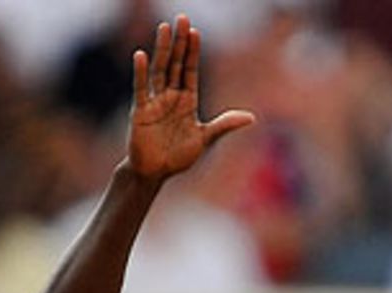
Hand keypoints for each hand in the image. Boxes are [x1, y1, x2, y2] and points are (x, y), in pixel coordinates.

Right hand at [127, 15, 254, 183]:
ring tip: (163, 28)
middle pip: (175, 63)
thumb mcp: (204, 139)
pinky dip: (140, 73)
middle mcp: (171, 96)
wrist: (154, 174)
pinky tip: (141, 56)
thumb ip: (224, 125)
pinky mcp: (140, 112)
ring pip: (159, 70)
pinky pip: (141, 89)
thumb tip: (250, 118)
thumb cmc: (178, 157)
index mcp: (187, 99)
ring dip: (161, 49)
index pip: (189, 69)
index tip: (195, 32)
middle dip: (178, 42)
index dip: (192, 52)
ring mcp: (155, 102)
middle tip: (181, 19)